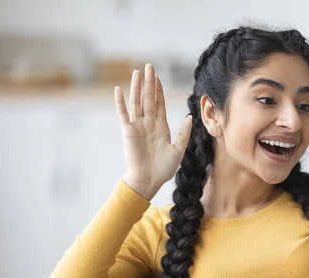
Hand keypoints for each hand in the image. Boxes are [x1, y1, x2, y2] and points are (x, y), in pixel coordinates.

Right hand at [115, 63, 191, 199]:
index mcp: (160, 127)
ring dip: (137, 87)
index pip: (159, 104)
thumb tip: (189, 116)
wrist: (148, 180)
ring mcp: (137, 126)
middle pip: (148, 99)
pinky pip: (123, 114)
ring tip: (137, 72)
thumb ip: (183, 133)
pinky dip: (120, 102)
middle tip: (149, 66)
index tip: (157, 77)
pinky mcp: (128, 131)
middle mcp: (148, 124)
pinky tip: (119, 89)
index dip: (159, 90)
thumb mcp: (178, 150)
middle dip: (149, 83)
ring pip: (137, 102)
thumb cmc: (163, 169)